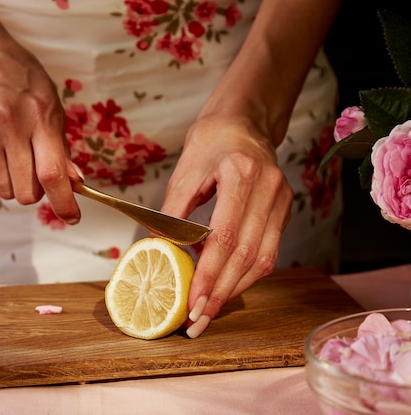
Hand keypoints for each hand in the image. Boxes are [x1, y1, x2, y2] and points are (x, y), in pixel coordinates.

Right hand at [0, 23, 80, 223]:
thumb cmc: (21, 79)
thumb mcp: (50, 104)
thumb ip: (61, 145)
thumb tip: (73, 182)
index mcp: (39, 117)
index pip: (52, 174)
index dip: (64, 203)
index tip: (72, 217)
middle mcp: (10, 126)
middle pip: (27, 192)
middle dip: (37, 191)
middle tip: (36, 170)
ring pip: (6, 191)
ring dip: (16, 183)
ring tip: (15, 155)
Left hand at [160, 114, 292, 337]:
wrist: (243, 123)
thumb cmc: (210, 143)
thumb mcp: (185, 172)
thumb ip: (173, 211)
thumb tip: (159, 250)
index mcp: (241, 174)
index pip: (227, 236)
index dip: (210, 274)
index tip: (193, 302)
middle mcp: (269, 188)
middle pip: (247, 255)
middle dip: (221, 292)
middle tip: (199, 320)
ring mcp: (282, 200)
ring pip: (263, 259)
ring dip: (235, 290)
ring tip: (210, 311)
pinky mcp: (284, 210)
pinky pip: (269, 252)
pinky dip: (246, 274)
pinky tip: (226, 287)